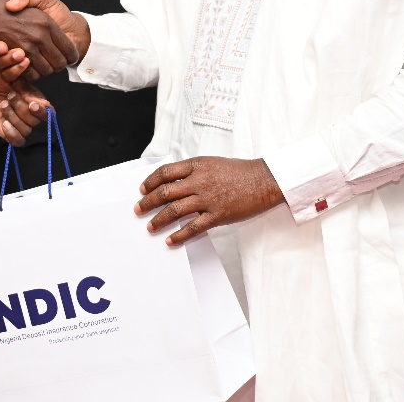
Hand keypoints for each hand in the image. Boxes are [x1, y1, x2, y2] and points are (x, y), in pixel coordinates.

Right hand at [0, 0, 77, 78]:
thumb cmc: (0, 0)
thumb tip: (44, 16)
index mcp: (46, 22)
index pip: (68, 48)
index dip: (70, 55)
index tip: (69, 57)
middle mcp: (38, 35)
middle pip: (59, 63)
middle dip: (58, 65)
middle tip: (56, 63)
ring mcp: (26, 48)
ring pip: (46, 71)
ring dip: (45, 71)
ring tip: (43, 65)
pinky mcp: (13, 58)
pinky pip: (30, 74)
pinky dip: (31, 74)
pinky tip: (29, 66)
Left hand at [0, 61, 47, 146]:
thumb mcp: (3, 67)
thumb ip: (15, 67)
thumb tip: (24, 60)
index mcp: (33, 96)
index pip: (48, 110)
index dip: (42, 109)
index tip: (32, 103)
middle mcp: (27, 111)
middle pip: (36, 120)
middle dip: (22, 108)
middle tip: (10, 95)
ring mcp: (17, 121)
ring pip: (26, 129)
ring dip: (14, 117)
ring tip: (3, 104)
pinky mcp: (5, 130)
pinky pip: (18, 141)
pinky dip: (13, 134)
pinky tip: (4, 123)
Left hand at [135, 157, 284, 245]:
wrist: (264, 181)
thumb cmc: (240, 171)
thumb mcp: (212, 163)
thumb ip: (193, 171)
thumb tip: (173, 181)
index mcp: (197, 165)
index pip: (165, 172)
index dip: (150, 181)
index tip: (142, 189)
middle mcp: (199, 181)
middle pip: (165, 192)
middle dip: (148, 202)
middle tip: (139, 209)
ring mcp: (208, 199)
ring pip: (175, 211)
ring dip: (158, 220)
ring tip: (150, 227)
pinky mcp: (217, 215)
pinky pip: (193, 227)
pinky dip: (179, 235)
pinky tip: (171, 240)